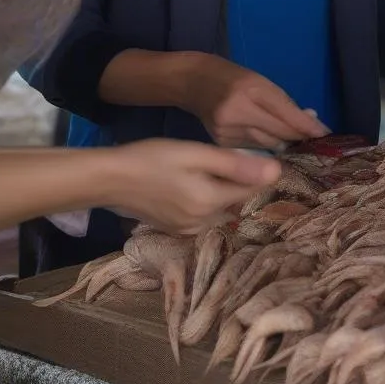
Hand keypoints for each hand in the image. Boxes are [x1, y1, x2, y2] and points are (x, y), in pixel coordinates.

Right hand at [106, 140, 280, 234]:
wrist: (109, 179)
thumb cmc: (152, 158)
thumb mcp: (195, 154)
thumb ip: (235, 164)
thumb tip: (276, 171)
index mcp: (211, 203)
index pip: (251, 189)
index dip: (256, 171)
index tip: (251, 154)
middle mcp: (204, 223)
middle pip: (234, 198)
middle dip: (234, 179)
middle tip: (216, 157)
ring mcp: (188, 230)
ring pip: (218, 206)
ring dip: (217, 189)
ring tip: (197, 168)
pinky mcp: (175, 230)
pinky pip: (201, 212)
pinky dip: (201, 198)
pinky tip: (185, 182)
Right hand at [182, 56, 328, 149]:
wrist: (193, 81)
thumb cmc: (233, 77)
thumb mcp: (260, 82)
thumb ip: (284, 102)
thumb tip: (310, 122)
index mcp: (250, 89)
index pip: (286, 113)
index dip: (307, 126)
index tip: (326, 134)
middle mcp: (237, 110)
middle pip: (278, 133)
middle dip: (297, 138)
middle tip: (314, 142)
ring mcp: (226, 129)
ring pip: (266, 145)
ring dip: (283, 144)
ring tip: (293, 143)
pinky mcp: (220, 142)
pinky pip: (251, 149)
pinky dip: (263, 147)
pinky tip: (268, 143)